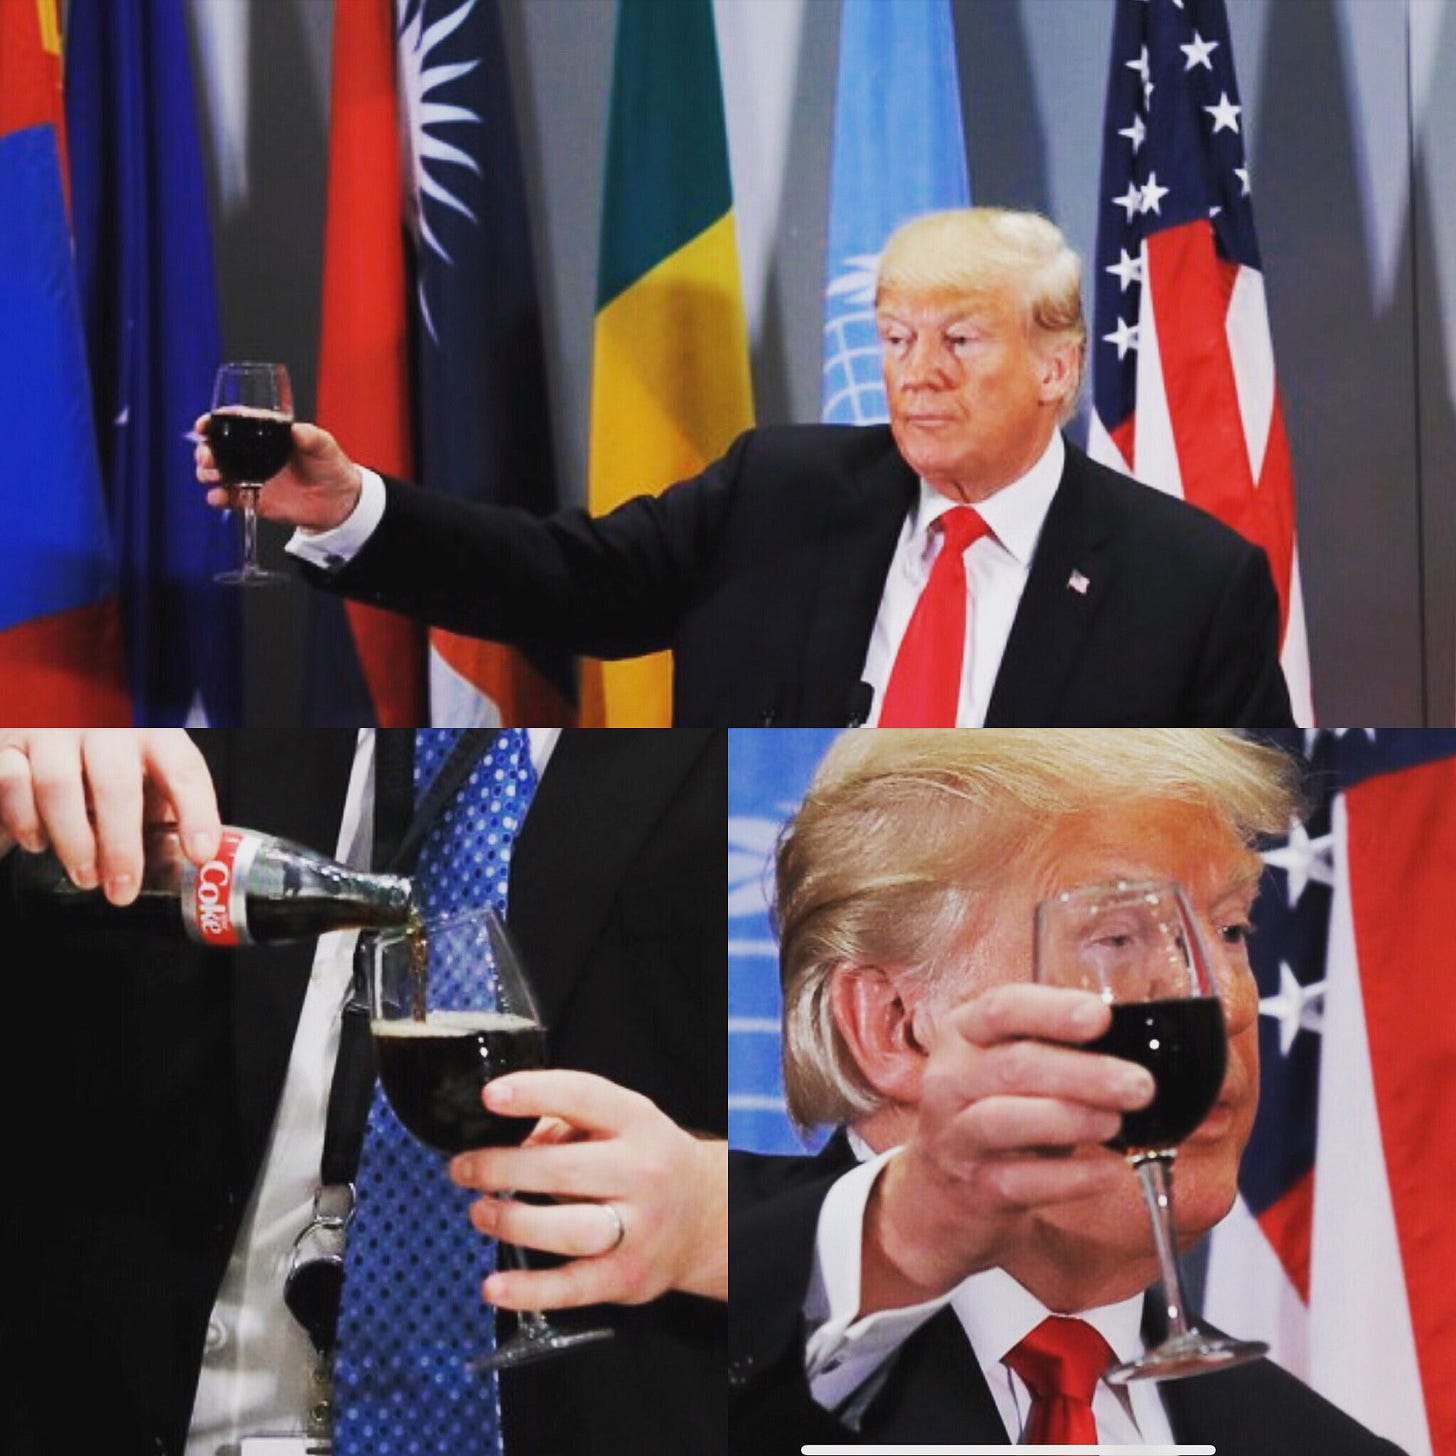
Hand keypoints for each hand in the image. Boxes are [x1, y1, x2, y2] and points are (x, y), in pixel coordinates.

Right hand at [0, 730, 220, 903]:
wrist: (46, 708)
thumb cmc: (106, 750)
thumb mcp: (145, 765)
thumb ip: (162, 800)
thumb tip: (188, 854)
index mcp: (153, 731)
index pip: (183, 770)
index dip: (196, 813)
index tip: (199, 854)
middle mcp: (105, 724)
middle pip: (117, 784)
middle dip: (121, 846)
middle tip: (122, 890)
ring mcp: (53, 729)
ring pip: (58, 786)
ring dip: (73, 841)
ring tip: (86, 876)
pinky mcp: (9, 742)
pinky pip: (11, 782)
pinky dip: (24, 820)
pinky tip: (39, 842)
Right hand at [194, 416, 362, 531]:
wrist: (339, 502)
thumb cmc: (331, 466)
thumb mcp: (325, 447)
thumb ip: (312, 438)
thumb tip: (297, 430)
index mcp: (267, 434)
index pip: (235, 422)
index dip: (215, 421)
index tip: (203, 425)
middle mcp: (253, 453)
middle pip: (217, 447)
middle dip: (205, 450)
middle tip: (208, 457)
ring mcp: (251, 476)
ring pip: (217, 472)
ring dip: (207, 472)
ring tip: (213, 475)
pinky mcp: (253, 499)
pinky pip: (229, 498)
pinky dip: (218, 498)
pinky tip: (218, 497)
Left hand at [448, 1070, 727, 1310]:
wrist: (704, 1217)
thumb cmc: (648, 1162)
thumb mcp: (621, 1123)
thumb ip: (567, 1123)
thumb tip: (511, 1140)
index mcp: (637, 1123)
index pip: (583, 1098)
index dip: (533, 1094)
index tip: (490, 1097)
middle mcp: (641, 1173)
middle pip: (563, 1170)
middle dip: (501, 1169)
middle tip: (464, 1168)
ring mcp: (637, 1228)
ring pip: (567, 1229)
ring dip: (511, 1221)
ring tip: (479, 1212)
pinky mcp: (625, 1277)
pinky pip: (572, 1287)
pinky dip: (528, 1290)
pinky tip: (495, 1285)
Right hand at [861, 983, 1152, 1314]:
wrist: (944, 1189)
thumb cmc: (996, 1109)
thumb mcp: (1011, 1066)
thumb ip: (1057, 1047)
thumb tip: (1136, 1039)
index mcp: (963, 1033)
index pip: (1001, 1009)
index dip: (1051, 1011)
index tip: (1100, 1016)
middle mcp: (950, 1078)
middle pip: (1013, 1066)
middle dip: (1084, 1073)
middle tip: (1139, 1084)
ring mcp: (955, 1134)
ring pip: (1006, 1120)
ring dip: (1071, 1119)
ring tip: (1116, 1122)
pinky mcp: (973, 1186)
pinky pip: (1022, 1181)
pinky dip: (1071, 1177)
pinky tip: (1108, 1172)